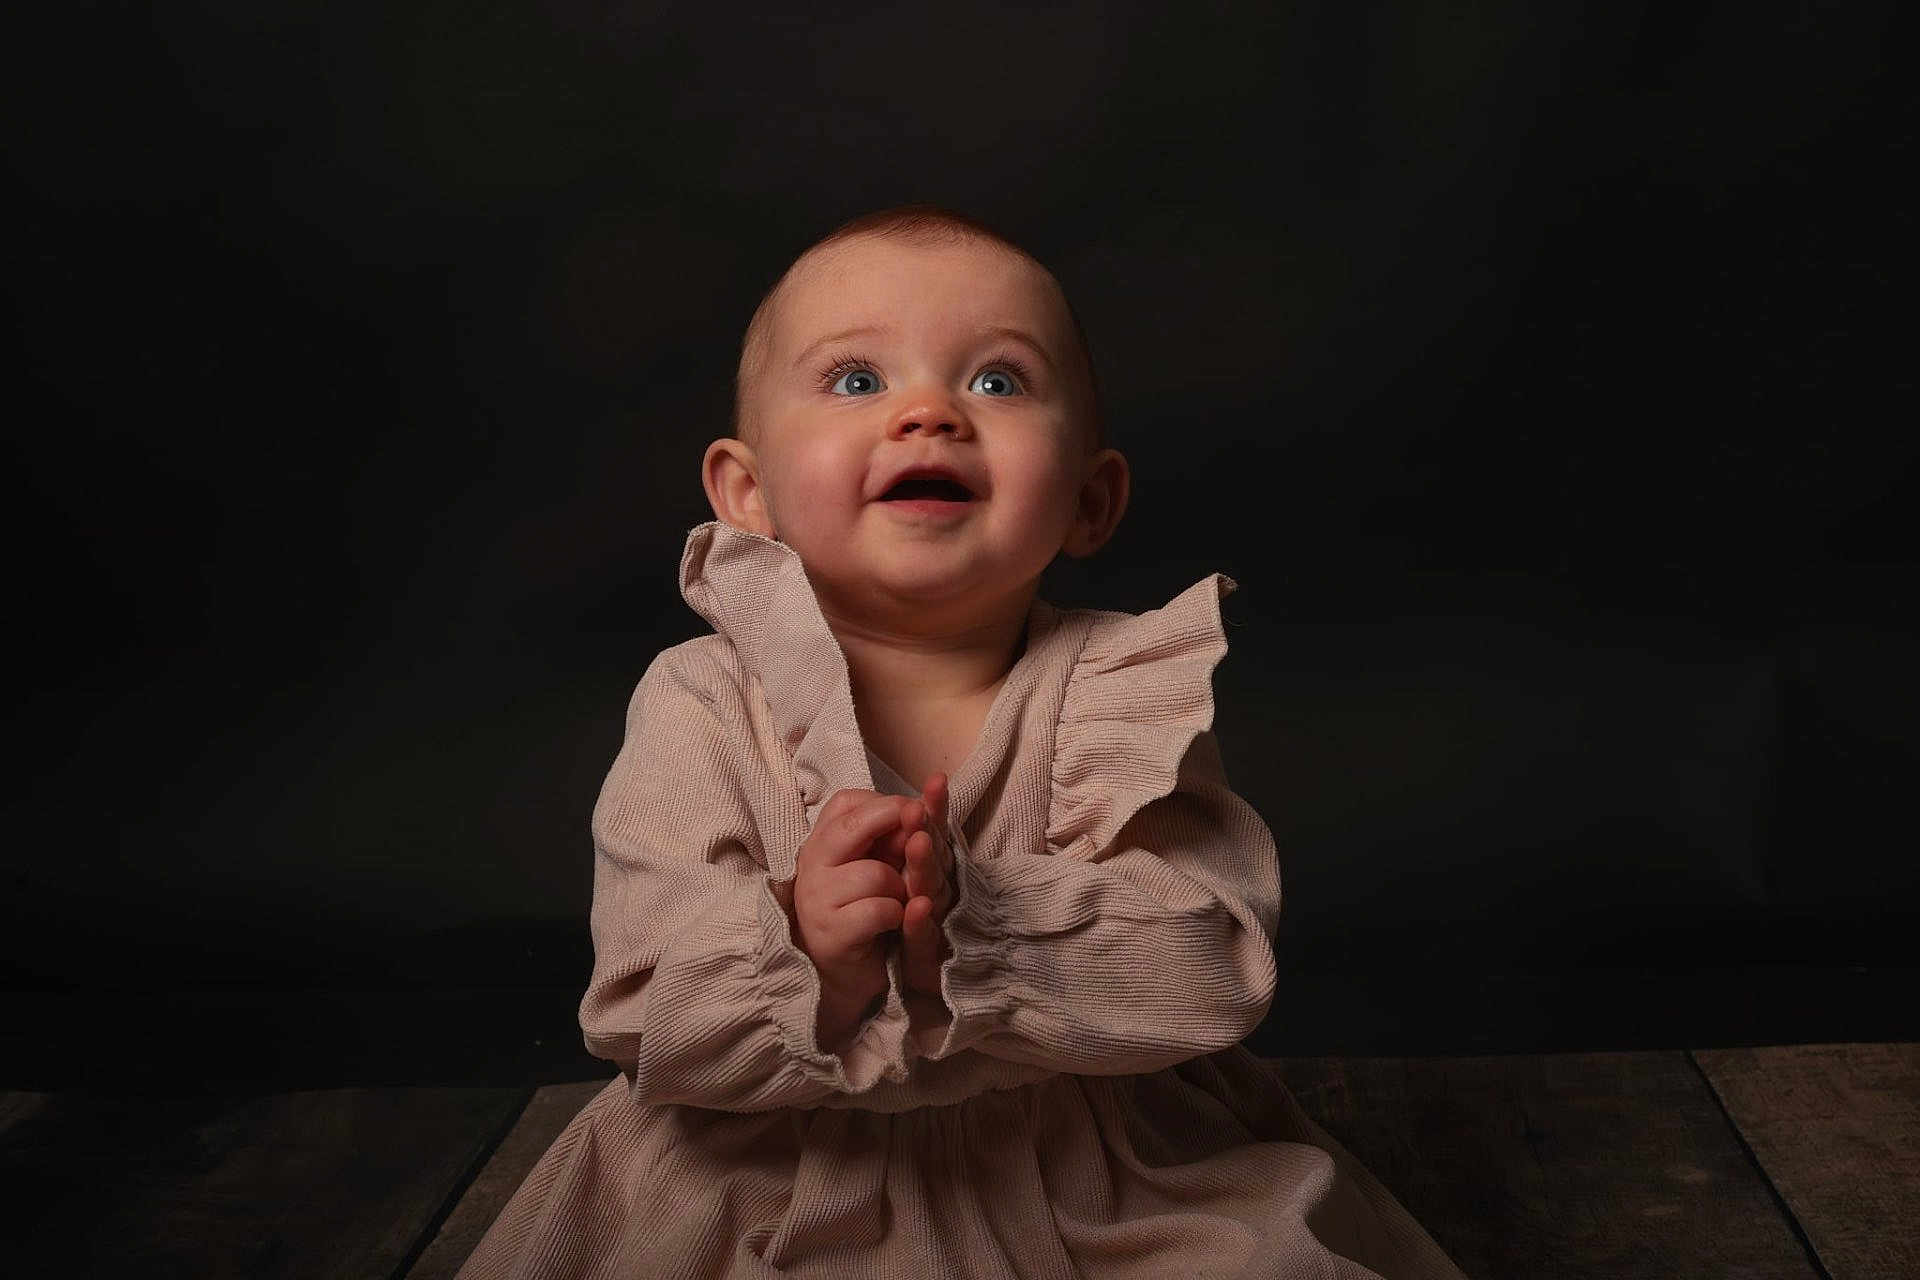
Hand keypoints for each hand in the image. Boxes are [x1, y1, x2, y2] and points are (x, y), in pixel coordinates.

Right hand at [790, 789, 917, 1025]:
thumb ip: (890, 834)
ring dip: (900, 888)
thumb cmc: (864, 909)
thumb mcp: (875, 862)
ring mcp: (817, 899)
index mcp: (821, 842)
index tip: (910, 814)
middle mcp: (811, 864)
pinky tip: (891, 922)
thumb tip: (921, 804)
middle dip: (895, 825)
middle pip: (854, 826)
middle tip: (917, 840)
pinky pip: (878, 910)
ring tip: (897, 900)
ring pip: (875, 874)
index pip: (847, 802)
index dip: (885, 804)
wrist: (844, 973)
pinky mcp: (831, 933)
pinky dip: (896, 916)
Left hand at [894, 772, 954, 996]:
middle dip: (928, 831)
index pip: (934, 833)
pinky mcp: (926, 960)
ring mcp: (934, 926)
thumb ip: (904, 844)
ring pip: (931, 892)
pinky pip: (923, 939)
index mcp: (930, 872)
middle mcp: (937, 893)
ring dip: (923, 868)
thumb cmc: (893, 923)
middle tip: (918, 808)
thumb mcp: (894, 877)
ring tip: (916, 844)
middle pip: (936, 858)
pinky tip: (915, 908)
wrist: (877, 981)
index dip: (936, 807)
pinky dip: (919, 923)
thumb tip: (907, 801)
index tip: (936, 780)